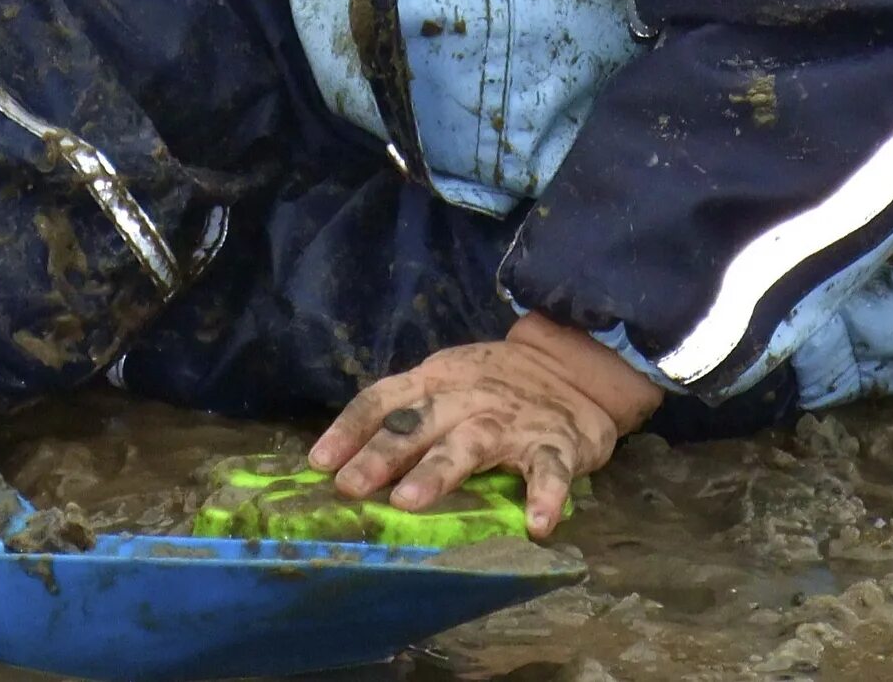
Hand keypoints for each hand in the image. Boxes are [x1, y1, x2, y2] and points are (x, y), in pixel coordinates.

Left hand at [307, 314, 663, 539]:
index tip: (318, 462)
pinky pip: (550, 471)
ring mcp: (511, 419)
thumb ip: (409, 412)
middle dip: (381, 455)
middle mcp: (467, 396)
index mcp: (435, 380)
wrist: (574, 366)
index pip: (383, 399)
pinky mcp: (556, 442)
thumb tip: (348, 461)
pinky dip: (546, 497)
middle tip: (350, 487)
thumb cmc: (495, 383)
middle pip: (418, 423)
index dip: (349, 429)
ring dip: (437, 473)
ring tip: (409, 503)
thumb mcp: (447, 382)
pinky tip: (537, 526)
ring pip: (469, 444)